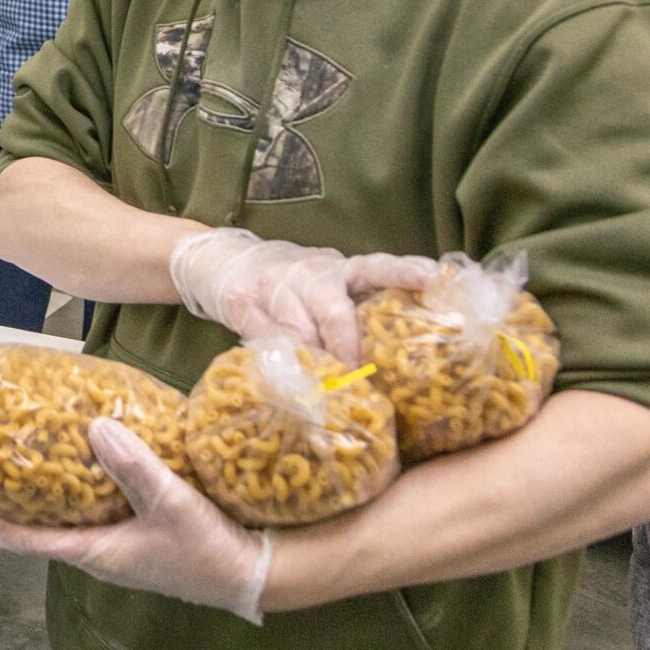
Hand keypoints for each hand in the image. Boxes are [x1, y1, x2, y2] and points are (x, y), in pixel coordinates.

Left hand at [0, 419, 275, 624]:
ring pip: (67, 517)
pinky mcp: (140, 535)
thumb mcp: (173, 504)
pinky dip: (80, 486)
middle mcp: (99, 552)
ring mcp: (119, 546)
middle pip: (39, 527)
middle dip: (9, 500)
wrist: (258, 574)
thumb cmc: (210, 549)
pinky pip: (96, 509)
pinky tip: (86, 457)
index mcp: (95, 551)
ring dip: (44, 492)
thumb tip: (95, 428)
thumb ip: (135, 467)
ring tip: (24, 454)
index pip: (24, 540)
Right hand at [168, 227, 434, 361]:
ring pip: (299, 333)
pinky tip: (289, 381)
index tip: (431, 277)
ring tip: (327, 392)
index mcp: (338, 268)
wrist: (217, 257)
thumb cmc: (287, 281)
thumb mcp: (324, 284)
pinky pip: (264, 341)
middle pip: (335, 312)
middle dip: (348, 350)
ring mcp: (272, 287)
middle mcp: (308, 273)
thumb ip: (353, 308)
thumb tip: (397, 358)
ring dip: (314, 366)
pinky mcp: (241, 302)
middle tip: (358, 379)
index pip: (376, 267)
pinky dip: (279, 365)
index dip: (403, 272)